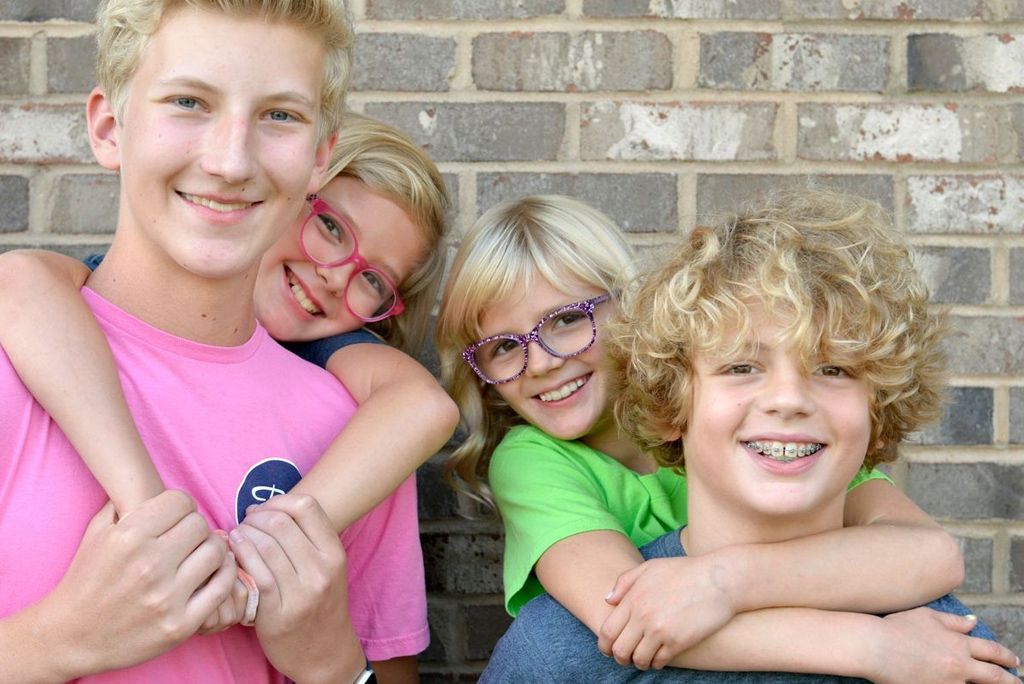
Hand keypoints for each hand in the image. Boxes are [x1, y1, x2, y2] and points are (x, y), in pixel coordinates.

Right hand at [41, 491, 235, 675]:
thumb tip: (155, 482)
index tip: (176, 517)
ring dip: (212, 549)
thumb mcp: (96, 533)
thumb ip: (125, 503)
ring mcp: (166, 597)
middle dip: (195, 528)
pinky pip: (223, 586)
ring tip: (200, 554)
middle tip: (187, 538)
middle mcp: (149, 565)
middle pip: (200, 524)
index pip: (181, 501)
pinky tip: (216, 570)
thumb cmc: (85, 581)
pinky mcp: (180, 625)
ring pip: (216, 552)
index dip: (181, 506)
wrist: (71, 638)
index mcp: (128, 537)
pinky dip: (226, 574)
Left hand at [228, 493, 364, 682]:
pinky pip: (254, 572)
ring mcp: (301, 593)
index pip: (306, 506)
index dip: (278, 501)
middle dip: (255, 517)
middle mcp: (321, 571)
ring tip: (237, 537)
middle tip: (245, 524)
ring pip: (264, 545)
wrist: (326, 654)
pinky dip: (239, 555)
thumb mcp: (329, 568)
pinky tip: (233, 552)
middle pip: (280, 522)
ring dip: (243, 534)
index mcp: (334, 554)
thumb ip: (308, 539)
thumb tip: (267, 509)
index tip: (264, 510)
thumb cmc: (321, 605)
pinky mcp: (278, 612)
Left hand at [598, 555, 736, 669]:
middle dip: (619, 657)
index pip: (607, 630)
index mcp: (633, 598)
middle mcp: (643, 616)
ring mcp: (660, 630)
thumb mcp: (651, 567)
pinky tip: (659, 658)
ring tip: (643, 659)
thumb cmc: (685, 571)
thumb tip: (608, 600)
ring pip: (638, 659)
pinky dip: (656, 663)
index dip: (605, 645)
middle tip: (625, 657)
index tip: (608, 649)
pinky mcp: (678, 641)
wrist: (719, 579)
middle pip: (619, 649)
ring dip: (638, 662)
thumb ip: (625, 582)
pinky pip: (659, 661)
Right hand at [869, 607, 1019, 683]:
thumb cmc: (897, 627)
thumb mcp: (926, 616)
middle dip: (1010, 680)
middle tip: (1017, 682)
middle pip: (994, 677)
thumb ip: (953, 621)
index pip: (992, 651)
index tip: (1014, 661)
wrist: (874, 647)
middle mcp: (959, 665)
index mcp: (959, 643)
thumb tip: (973, 623)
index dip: (1006, 657)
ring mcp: (948, 682)